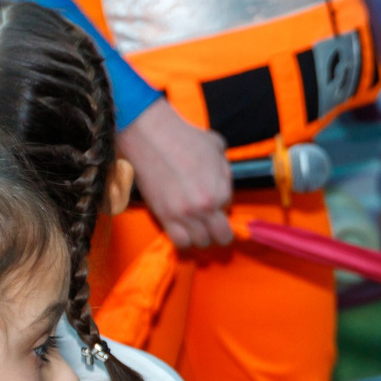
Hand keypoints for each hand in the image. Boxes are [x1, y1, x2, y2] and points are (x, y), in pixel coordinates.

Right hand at [118, 100, 236, 251]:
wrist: (151, 137)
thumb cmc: (185, 138)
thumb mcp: (218, 149)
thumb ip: (225, 172)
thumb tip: (224, 184)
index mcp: (220, 192)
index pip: (229, 212)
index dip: (223, 206)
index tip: (215, 200)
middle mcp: (203, 209)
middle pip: (220, 237)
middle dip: (220, 231)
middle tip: (213, 222)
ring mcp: (182, 215)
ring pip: (199, 243)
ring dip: (201, 236)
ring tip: (197, 225)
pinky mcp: (163, 217)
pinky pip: (178, 241)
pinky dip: (184, 239)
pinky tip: (183, 228)